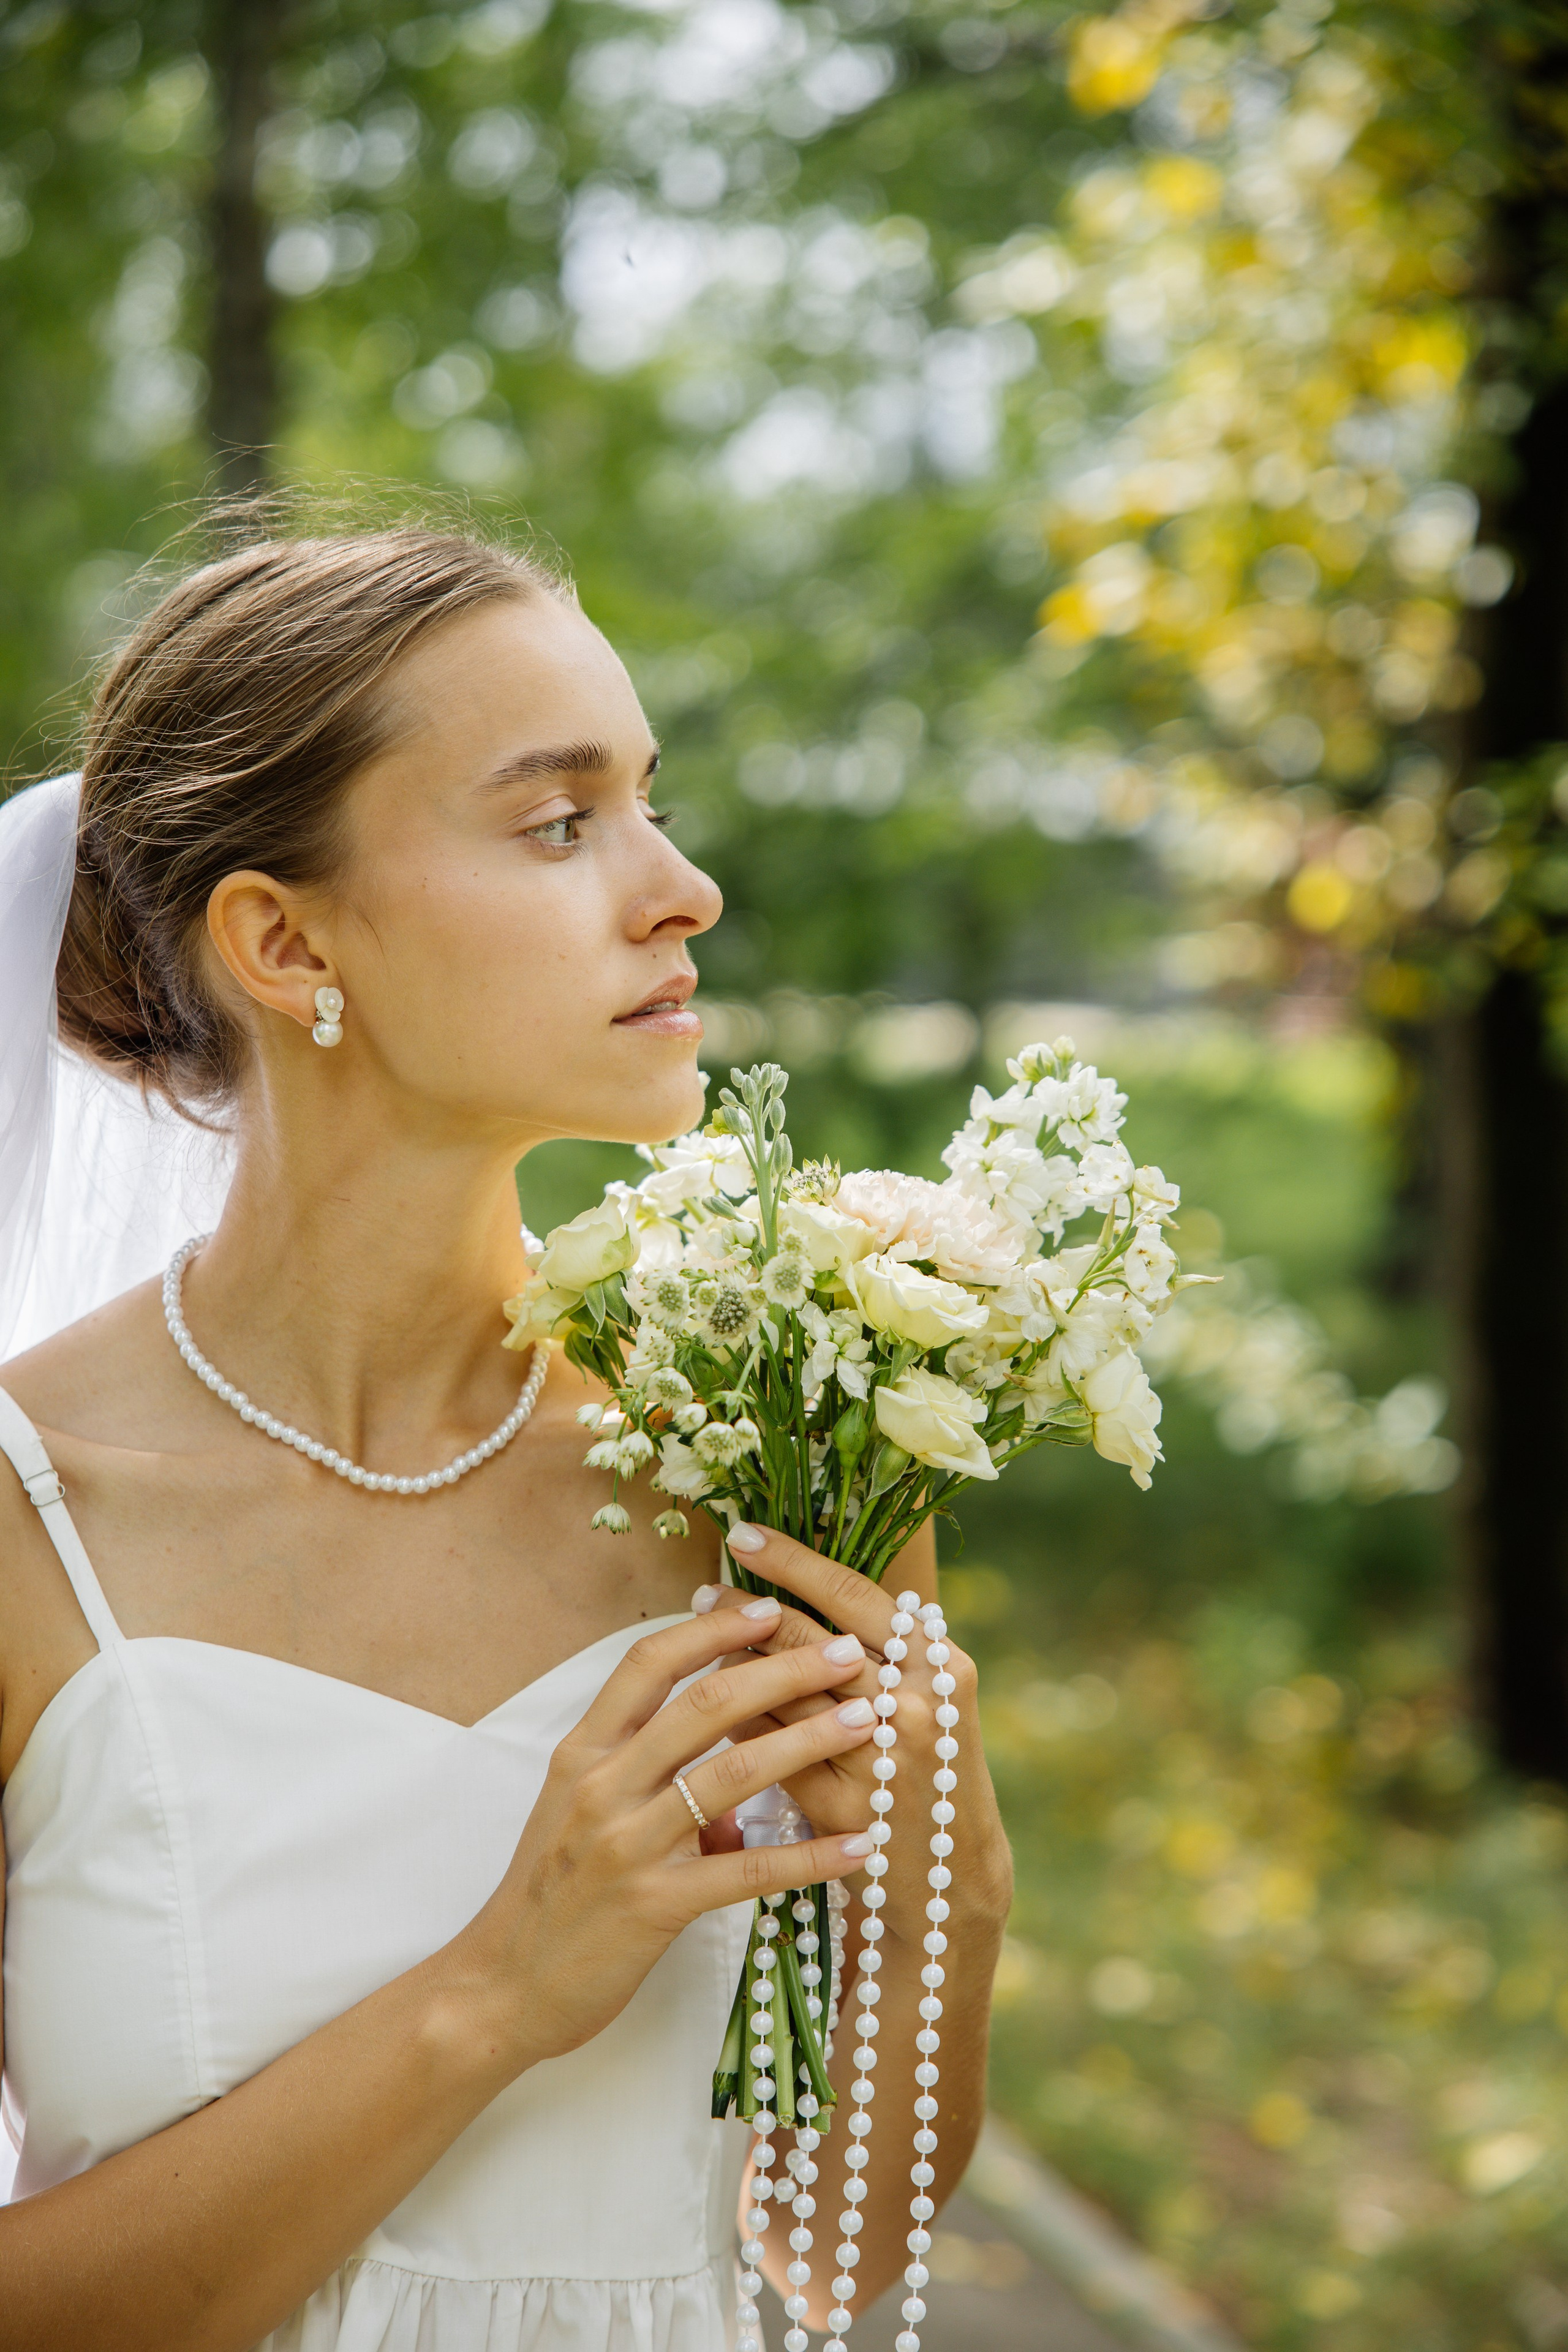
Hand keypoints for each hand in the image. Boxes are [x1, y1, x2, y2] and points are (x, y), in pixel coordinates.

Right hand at [455, 1606, 878, 2070]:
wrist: (500, 1987)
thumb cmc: (548, 1896)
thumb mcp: (580, 1815)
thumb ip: (646, 1779)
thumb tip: (732, 1779)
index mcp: (583, 1753)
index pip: (649, 1664)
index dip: (713, 1629)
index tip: (771, 1610)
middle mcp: (602, 1786)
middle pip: (703, 1704)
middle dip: (783, 1669)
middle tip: (844, 1651)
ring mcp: (626, 1845)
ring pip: (732, 1774)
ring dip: (809, 1742)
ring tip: (868, 1722)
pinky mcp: (652, 1906)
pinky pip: (747, 1872)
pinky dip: (809, 1857)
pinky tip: (858, 1846)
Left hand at [694, 1525, 1012, 1948]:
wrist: (950, 1877)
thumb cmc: (931, 1772)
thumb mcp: (930, 1699)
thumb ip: (880, 1649)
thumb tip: (798, 1589)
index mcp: (940, 1666)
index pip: (854, 1595)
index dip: (794, 1560)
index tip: (744, 1534)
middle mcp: (914, 1707)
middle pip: (810, 1640)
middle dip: (747, 1611)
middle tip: (703, 1591)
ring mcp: (880, 1759)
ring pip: (784, 1695)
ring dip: (733, 1665)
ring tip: (699, 1641)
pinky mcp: (843, 1807)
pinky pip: (771, 1752)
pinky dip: (738, 1728)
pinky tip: (711, 1715)